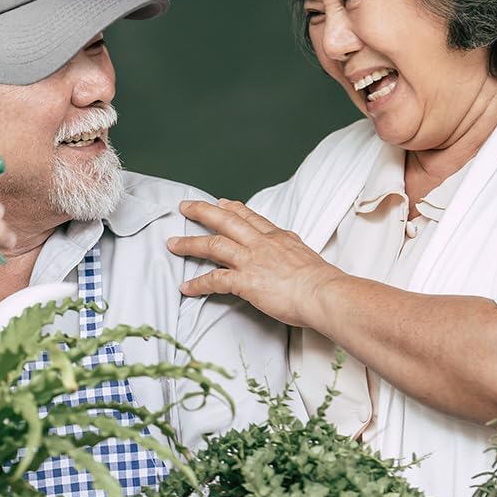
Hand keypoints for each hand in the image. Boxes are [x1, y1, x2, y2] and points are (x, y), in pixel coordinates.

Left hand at [167, 198, 344, 328]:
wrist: (323, 293)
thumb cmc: (322, 282)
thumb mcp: (307, 257)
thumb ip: (293, 253)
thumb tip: (292, 258)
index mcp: (278, 237)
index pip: (250, 217)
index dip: (233, 208)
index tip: (222, 202)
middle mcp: (261, 244)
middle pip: (226, 220)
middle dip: (202, 212)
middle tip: (185, 207)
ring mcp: (251, 261)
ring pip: (214, 244)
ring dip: (190, 243)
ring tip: (173, 244)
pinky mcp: (245, 282)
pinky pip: (214, 280)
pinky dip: (198, 284)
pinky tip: (186, 288)